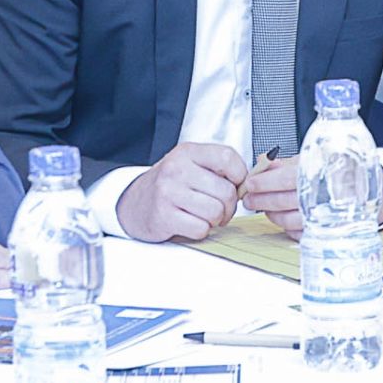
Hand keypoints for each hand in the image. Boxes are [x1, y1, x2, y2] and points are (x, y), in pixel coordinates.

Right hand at [117, 141, 246, 244]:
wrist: (135, 203)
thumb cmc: (170, 185)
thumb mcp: (191, 165)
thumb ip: (217, 168)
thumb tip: (248, 182)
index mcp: (188, 152)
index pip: (228, 157)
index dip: (240, 175)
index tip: (235, 184)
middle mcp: (176, 169)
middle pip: (226, 191)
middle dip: (229, 206)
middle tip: (219, 208)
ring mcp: (168, 192)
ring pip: (216, 212)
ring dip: (215, 219)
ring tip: (204, 215)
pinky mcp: (164, 216)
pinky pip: (201, 229)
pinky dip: (201, 230)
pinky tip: (190, 223)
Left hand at [239, 152, 382, 234]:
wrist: (377, 187)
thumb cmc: (345, 170)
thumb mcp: (317, 157)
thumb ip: (289, 163)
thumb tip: (264, 165)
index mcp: (323, 173)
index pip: (286, 179)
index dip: (265, 182)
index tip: (251, 183)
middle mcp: (326, 195)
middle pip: (284, 201)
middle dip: (262, 201)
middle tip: (250, 199)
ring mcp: (327, 215)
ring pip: (289, 220)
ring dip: (272, 215)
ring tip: (265, 208)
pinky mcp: (329, 230)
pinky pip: (301, 233)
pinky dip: (287, 227)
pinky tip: (283, 218)